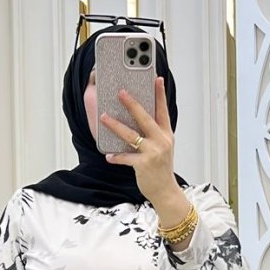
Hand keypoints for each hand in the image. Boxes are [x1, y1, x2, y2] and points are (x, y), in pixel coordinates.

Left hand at [102, 76, 178, 201]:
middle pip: (145, 118)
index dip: (160, 94)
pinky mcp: (143, 165)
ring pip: (131, 135)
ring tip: (103, 117)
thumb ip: (152, 133)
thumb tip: (134, 118)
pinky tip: (108, 155)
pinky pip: (126, 157)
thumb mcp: (162, 147)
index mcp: (166, 134)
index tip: (156, 79)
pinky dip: (116, 156)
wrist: (165, 191)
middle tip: (121, 92)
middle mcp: (161, 140)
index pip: (163, 110)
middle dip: (132, 103)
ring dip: (115, 125)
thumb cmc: (160, 168)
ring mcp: (153, 152)